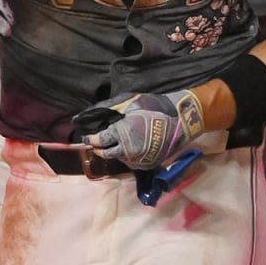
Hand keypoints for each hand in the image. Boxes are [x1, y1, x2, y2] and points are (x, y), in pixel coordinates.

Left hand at [80, 90, 203, 170]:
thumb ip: (107, 107)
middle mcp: (128, 150)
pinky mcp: (148, 164)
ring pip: (119, 159)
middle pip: (106, 154)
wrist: (180, 119)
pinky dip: (127, 156)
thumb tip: (85, 114)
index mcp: (122, 134)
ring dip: (114, 152)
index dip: (90, 139)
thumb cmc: (153, 107)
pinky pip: (131, 163)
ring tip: (116, 142)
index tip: (86, 137)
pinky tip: (129, 147)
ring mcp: (139, 159)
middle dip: (99, 148)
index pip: (99, 141)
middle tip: (96, 142)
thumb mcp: (129, 102)